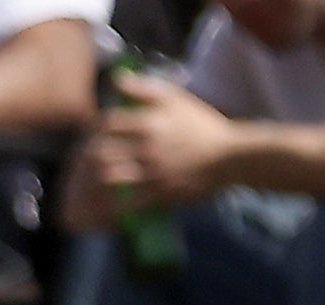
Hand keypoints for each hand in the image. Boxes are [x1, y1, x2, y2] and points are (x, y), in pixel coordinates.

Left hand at [72, 76, 231, 209]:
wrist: (232, 157)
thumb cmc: (204, 125)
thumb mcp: (175, 98)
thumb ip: (143, 87)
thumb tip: (116, 78)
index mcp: (146, 123)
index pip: (107, 123)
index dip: (98, 128)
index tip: (99, 133)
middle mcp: (145, 148)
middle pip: (103, 150)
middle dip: (93, 153)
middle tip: (92, 156)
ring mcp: (154, 172)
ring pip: (111, 176)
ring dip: (100, 177)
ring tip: (98, 178)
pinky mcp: (164, 193)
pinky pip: (133, 202)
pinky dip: (119, 206)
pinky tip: (115, 206)